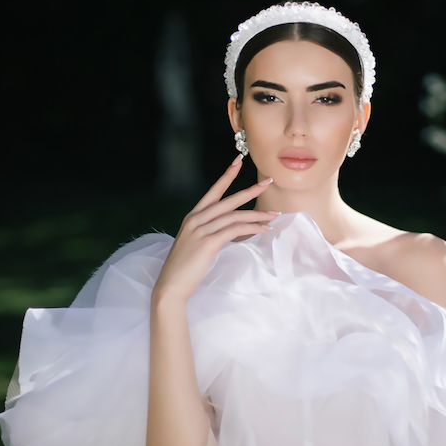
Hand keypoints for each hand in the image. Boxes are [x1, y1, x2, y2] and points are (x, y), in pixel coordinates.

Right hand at [153, 156, 277, 302]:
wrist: (171, 285)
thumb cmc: (185, 269)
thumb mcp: (196, 244)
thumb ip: (211, 232)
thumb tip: (232, 230)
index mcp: (193, 216)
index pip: (213, 191)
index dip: (226, 175)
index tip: (238, 160)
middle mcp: (196, 219)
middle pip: (228, 200)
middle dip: (250, 190)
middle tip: (268, 182)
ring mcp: (201, 230)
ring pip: (235, 216)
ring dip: (257, 215)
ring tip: (274, 215)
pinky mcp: (207, 242)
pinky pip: (235, 230)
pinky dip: (252, 228)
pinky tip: (264, 229)